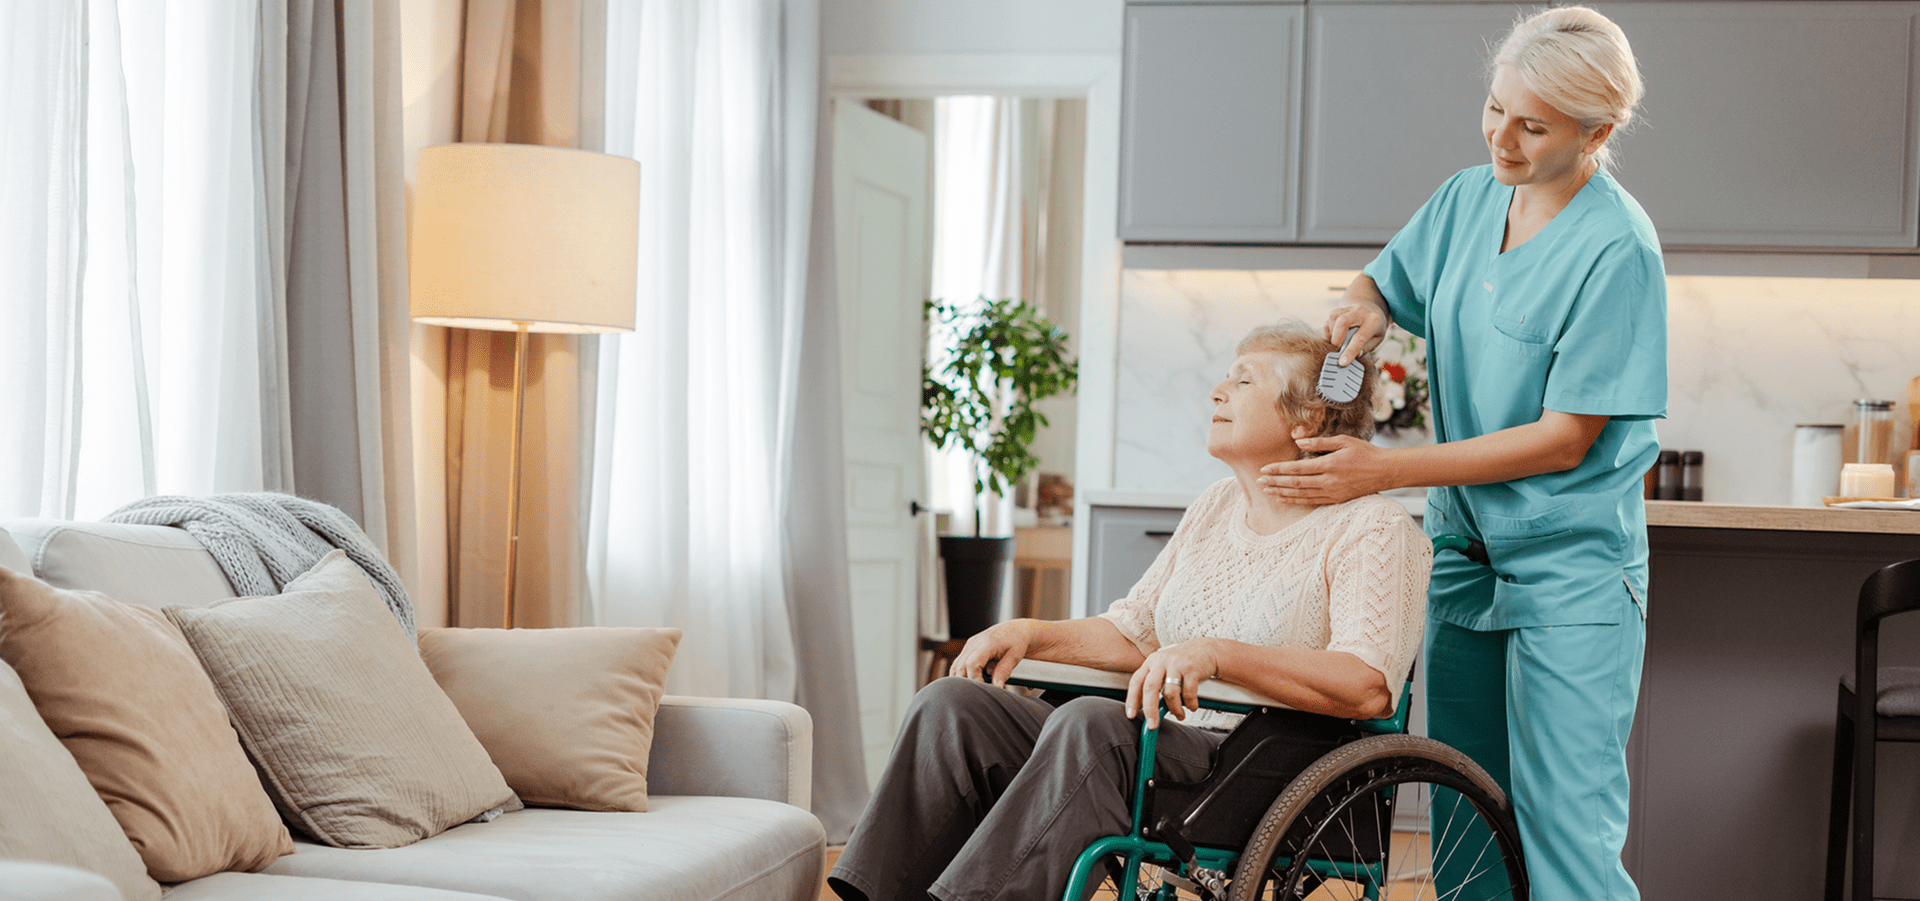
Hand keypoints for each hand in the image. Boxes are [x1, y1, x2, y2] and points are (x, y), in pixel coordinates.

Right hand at [949, 620, 1034, 687]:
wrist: (1016, 630)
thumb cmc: (1017, 641)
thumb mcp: (1014, 657)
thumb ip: (1003, 672)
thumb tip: (997, 687)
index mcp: (987, 643)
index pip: (971, 664)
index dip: (975, 679)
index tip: (984, 689)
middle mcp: (974, 643)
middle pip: (960, 667)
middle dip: (967, 682)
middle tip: (979, 692)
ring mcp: (970, 645)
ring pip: (956, 666)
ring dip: (962, 679)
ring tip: (974, 688)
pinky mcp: (969, 648)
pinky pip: (959, 663)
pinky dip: (962, 674)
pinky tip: (971, 681)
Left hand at [1125, 639, 1221, 729]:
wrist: (1208, 650)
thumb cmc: (1184, 663)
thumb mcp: (1165, 669)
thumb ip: (1157, 685)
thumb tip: (1150, 710)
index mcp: (1151, 662)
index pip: (1136, 681)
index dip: (1131, 699)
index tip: (1130, 715)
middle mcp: (1161, 661)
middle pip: (1150, 687)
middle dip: (1150, 710)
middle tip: (1153, 724)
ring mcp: (1176, 664)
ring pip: (1170, 692)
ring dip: (1175, 709)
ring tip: (1180, 715)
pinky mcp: (1191, 668)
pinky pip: (1188, 692)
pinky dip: (1190, 704)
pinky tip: (1192, 706)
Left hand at [1258, 436, 1392, 504]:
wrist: (1385, 471)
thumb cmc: (1365, 452)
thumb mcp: (1343, 441)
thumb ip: (1319, 442)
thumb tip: (1297, 441)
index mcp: (1329, 464)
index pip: (1297, 468)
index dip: (1279, 469)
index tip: (1264, 469)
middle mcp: (1329, 481)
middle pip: (1295, 483)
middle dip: (1275, 482)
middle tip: (1259, 482)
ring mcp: (1332, 492)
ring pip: (1301, 495)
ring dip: (1282, 493)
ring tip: (1267, 491)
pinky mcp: (1336, 499)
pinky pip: (1311, 502)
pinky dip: (1295, 500)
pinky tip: (1284, 498)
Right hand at [1325, 303, 1388, 366]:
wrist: (1371, 309)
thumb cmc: (1374, 329)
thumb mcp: (1376, 339)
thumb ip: (1365, 348)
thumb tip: (1354, 356)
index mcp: (1373, 321)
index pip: (1360, 337)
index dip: (1350, 351)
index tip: (1342, 362)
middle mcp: (1360, 312)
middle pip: (1342, 321)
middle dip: (1336, 338)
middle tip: (1336, 349)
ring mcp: (1349, 308)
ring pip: (1333, 317)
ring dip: (1331, 333)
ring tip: (1336, 342)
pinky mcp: (1339, 309)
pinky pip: (1328, 319)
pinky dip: (1328, 330)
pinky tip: (1334, 336)